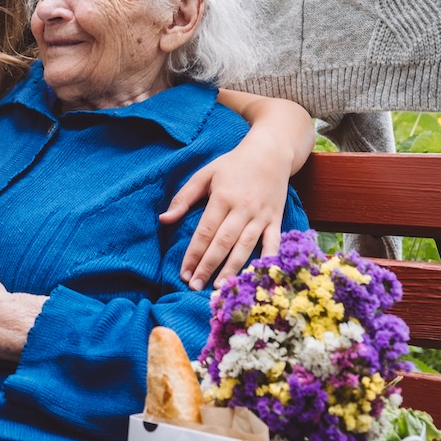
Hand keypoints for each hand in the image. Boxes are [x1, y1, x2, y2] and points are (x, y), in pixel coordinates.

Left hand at [160, 137, 288, 289]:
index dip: (193, 254)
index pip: (205, 232)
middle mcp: (242, 209)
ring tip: (219, 287)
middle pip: (223, 243)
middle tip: (195, 286)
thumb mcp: (205, 174)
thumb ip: (184, 197)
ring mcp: (261, 216)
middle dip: (208, 266)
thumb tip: (164, 219)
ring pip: (246, 247)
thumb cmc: (234, 165)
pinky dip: (267, 260)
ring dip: (232, 268)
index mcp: (222, 197)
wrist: (271, 153)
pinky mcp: (276, 220)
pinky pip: (273, 243)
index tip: (183, 272)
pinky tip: (259, 276)